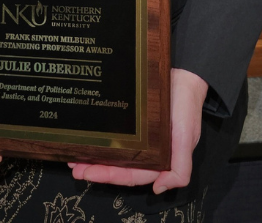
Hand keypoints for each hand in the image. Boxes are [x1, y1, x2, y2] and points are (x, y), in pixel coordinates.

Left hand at [69, 67, 208, 193]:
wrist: (185, 72)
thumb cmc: (187, 106)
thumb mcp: (187, 138)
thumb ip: (180, 167)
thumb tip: (160, 189)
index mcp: (159, 157)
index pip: (132, 173)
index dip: (110, 177)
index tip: (88, 174)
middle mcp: (146, 148)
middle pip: (118, 164)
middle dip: (96, 169)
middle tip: (75, 168)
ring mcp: (137, 133)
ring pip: (113, 149)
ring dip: (94, 155)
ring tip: (74, 157)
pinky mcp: (130, 117)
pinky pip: (113, 130)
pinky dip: (101, 136)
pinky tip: (86, 136)